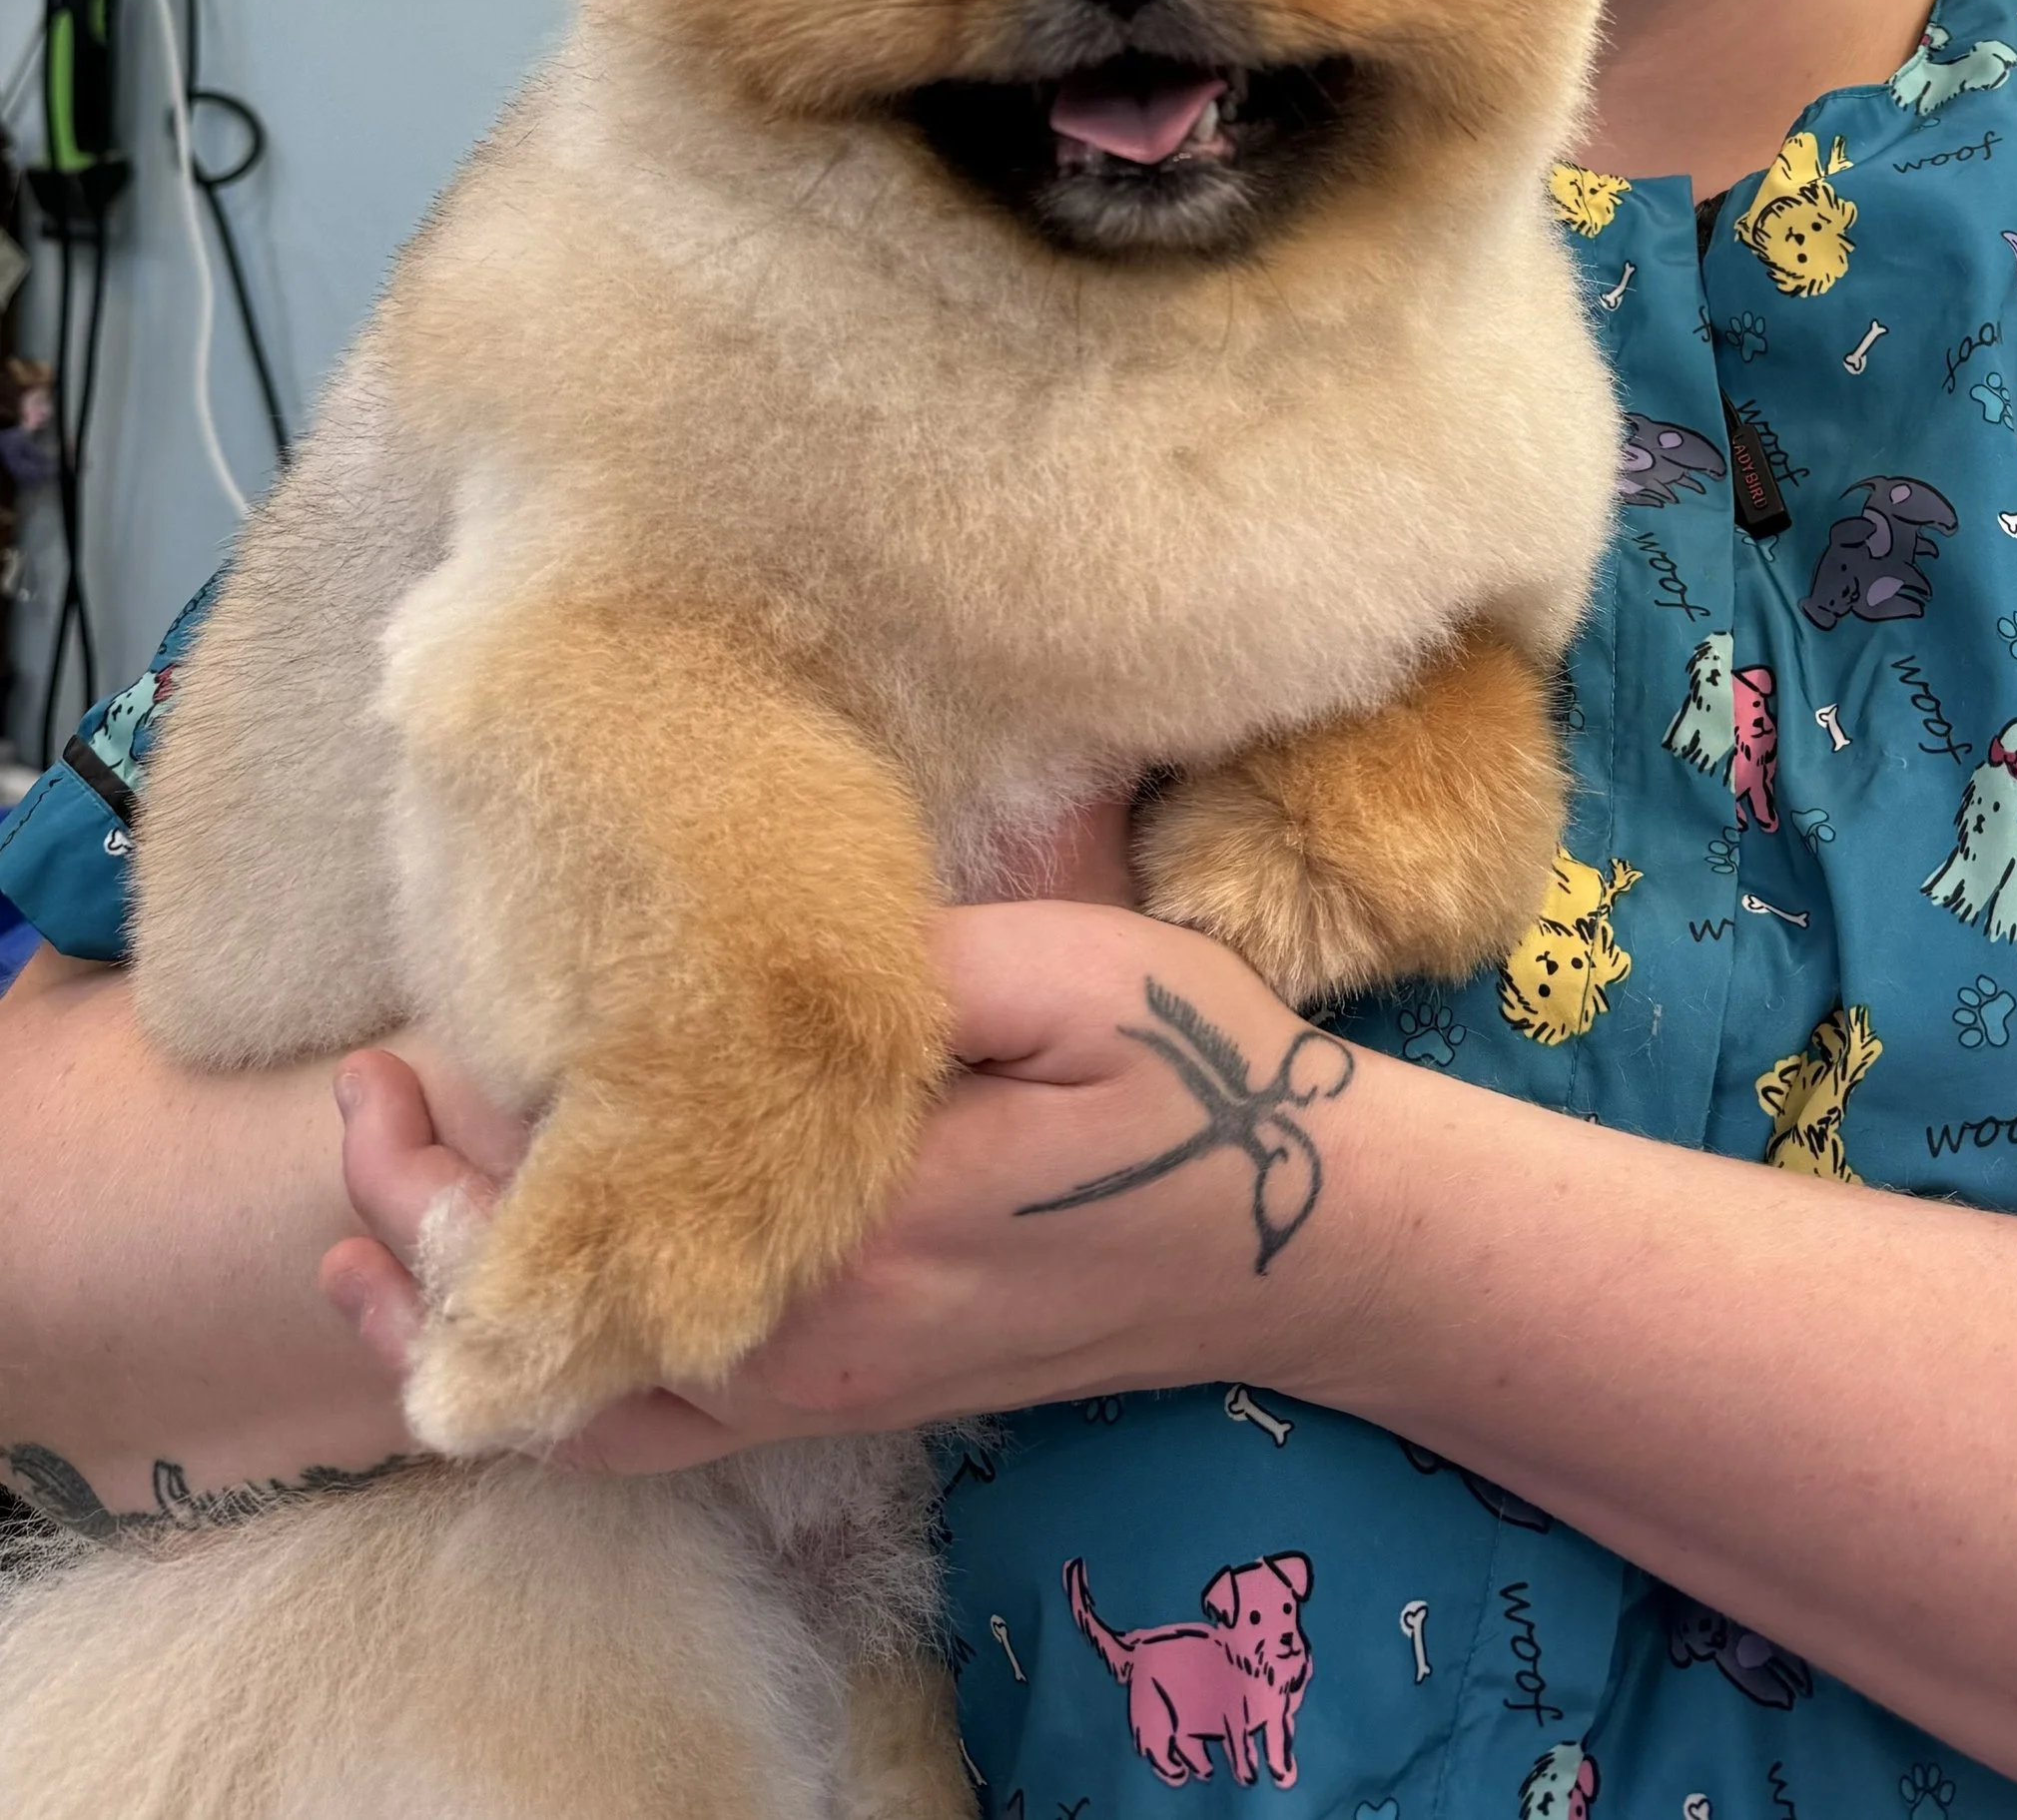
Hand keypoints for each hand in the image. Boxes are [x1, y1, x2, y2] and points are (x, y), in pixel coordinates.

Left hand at [324, 899, 1388, 1473]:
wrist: (1298, 1240)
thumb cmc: (1197, 1087)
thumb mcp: (1079, 972)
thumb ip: (919, 967)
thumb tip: (759, 942)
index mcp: (856, 1211)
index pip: (604, 1192)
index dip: (475, 1128)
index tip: (408, 1042)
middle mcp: (814, 1330)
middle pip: (557, 1304)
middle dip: (419, 1210)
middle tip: (355, 1098)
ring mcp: (826, 1387)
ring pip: (583, 1392)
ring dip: (450, 1320)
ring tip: (358, 1235)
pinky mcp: (845, 1402)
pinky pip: (651, 1436)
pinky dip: (543, 1398)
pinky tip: (490, 1348)